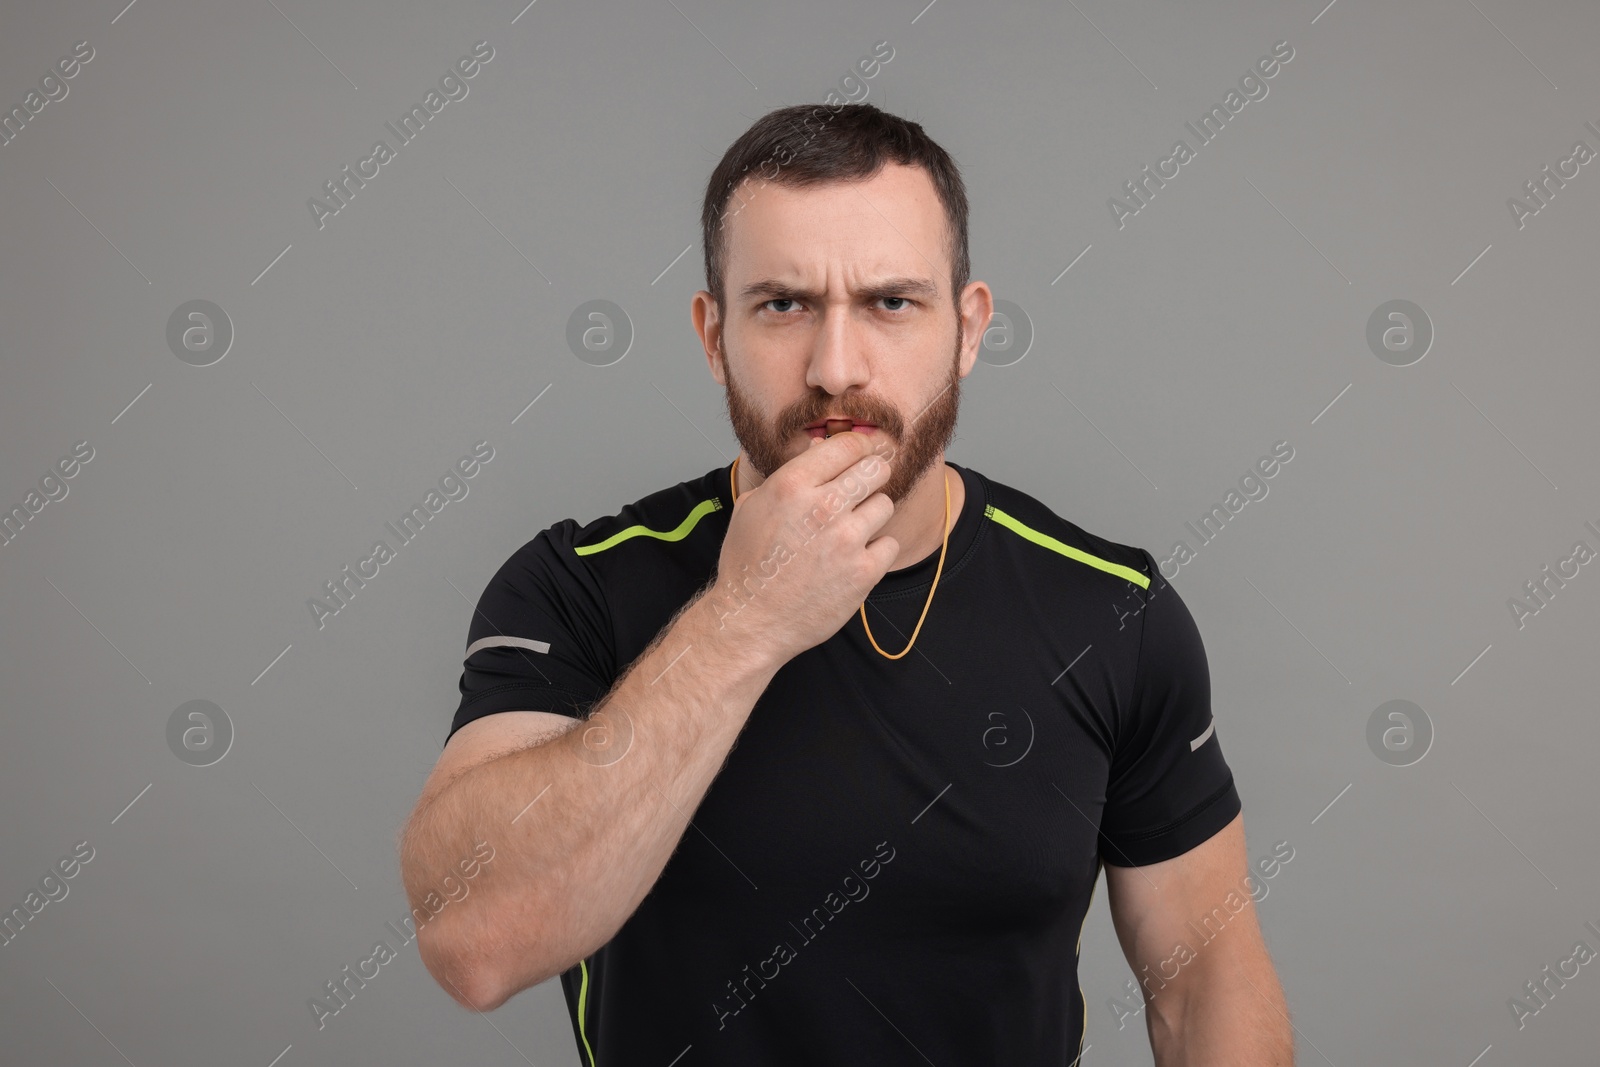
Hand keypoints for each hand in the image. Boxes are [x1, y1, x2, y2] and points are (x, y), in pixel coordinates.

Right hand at [703, 432, 896, 663]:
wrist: (752, 620)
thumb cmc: (749, 564)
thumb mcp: (753, 506)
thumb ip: (790, 476)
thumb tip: (821, 450)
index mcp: (791, 485)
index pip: (847, 445)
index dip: (858, 447)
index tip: (860, 455)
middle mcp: (822, 507)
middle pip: (876, 469)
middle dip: (871, 476)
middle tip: (861, 490)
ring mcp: (847, 540)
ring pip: (885, 505)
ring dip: (870, 516)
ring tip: (848, 532)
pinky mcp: (864, 572)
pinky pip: (889, 544)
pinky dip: (876, 551)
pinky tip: (853, 558)